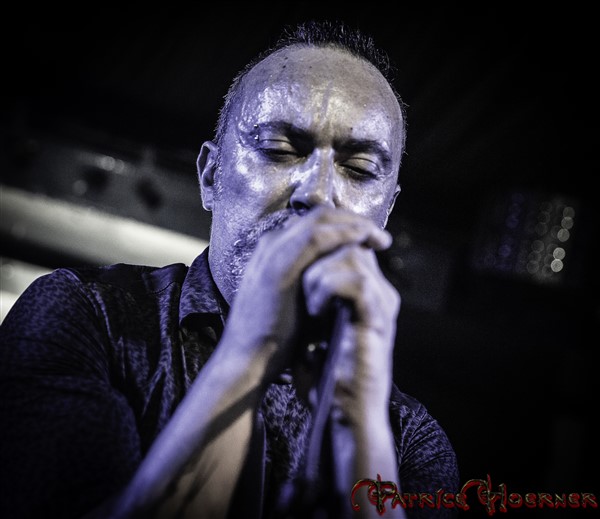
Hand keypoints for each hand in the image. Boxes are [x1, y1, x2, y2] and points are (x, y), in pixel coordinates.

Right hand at [221, 206, 395, 385]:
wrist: (247, 360)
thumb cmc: (273, 340)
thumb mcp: (296, 302)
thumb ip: (313, 284)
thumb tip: (341, 280)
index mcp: (274, 252)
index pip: (314, 226)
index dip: (344, 227)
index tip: (368, 240)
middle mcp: (272, 245)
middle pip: (319, 216)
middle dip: (353, 220)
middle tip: (378, 235)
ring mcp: (273, 252)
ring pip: (320, 220)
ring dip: (354, 223)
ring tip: (379, 238)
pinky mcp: (279, 267)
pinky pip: (317, 238)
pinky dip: (344, 234)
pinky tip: (364, 240)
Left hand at [301, 242, 399, 415]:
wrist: (346, 413)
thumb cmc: (328, 377)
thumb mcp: (317, 331)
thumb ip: (314, 303)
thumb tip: (294, 284)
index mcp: (366, 294)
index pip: (348, 247)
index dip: (323, 243)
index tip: (299, 258)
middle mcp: (378, 293)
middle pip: (350, 244)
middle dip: (319, 256)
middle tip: (304, 288)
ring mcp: (380, 304)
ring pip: (351, 255)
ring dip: (320, 274)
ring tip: (310, 303)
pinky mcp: (378, 318)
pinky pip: (355, 281)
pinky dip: (328, 289)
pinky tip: (317, 310)